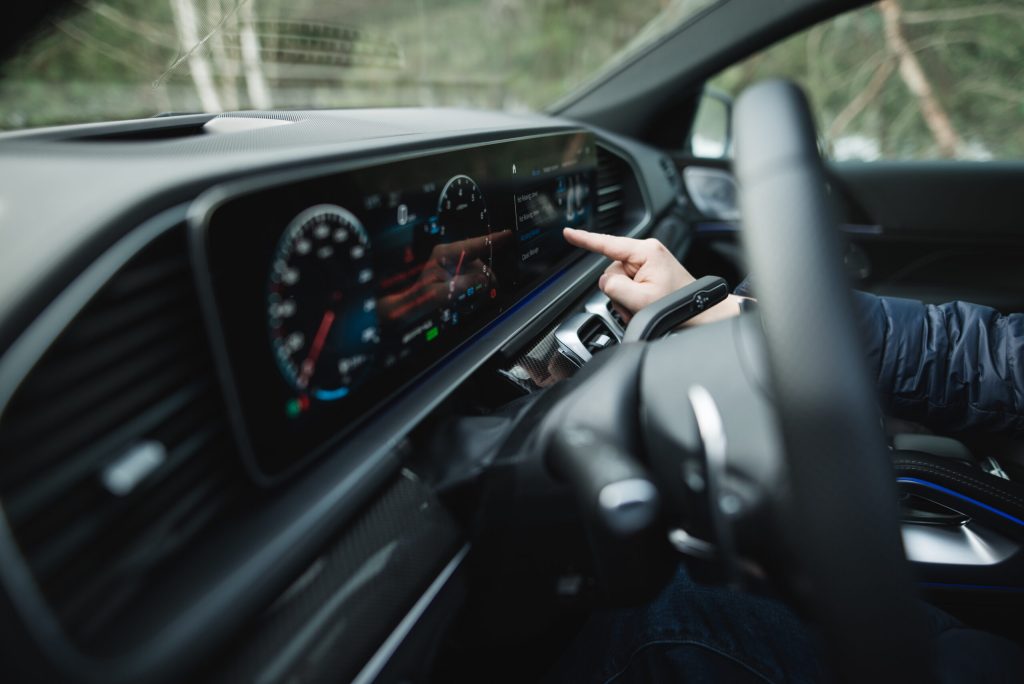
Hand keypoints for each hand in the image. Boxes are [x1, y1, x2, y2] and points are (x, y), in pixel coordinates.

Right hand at [563, 227, 745, 324]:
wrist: (700, 312)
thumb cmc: (679, 304)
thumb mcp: (641, 299)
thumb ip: (615, 287)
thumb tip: (605, 282)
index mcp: (645, 252)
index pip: (607, 244)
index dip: (584, 239)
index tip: (568, 233)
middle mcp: (645, 253)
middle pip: (612, 271)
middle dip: (618, 292)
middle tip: (636, 304)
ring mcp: (647, 263)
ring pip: (617, 282)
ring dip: (625, 299)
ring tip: (643, 306)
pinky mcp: (648, 273)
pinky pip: (627, 285)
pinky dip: (631, 299)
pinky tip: (643, 305)